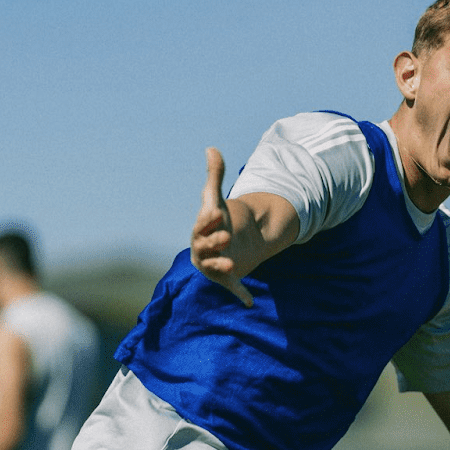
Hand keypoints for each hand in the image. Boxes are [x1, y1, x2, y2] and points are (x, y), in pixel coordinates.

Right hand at [191, 147, 253, 306]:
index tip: (218, 212)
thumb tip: (211, 148)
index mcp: (199, 231)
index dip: (208, 220)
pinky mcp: (227, 277)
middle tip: (226, 235)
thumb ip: (215, 176)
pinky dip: (240, 294)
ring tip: (233, 263)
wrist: (230, 241)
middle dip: (214, 242)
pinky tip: (250, 302)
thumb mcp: (217, 199)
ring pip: (214, 267)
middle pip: (204, 247)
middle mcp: (202, 250)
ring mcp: (214, 265)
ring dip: (221, 266)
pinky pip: (232, 287)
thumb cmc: (219, 221)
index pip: (201, 225)